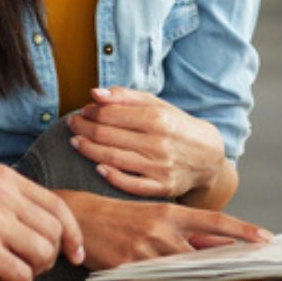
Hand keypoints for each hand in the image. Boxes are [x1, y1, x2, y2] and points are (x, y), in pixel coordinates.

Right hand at [0, 164, 84, 280]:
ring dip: (31, 272)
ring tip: (9, 273)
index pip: (57, 206)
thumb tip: (73, 236)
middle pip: (54, 232)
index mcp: (2, 178)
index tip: (76, 255)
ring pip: (43, 254)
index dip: (72, 235)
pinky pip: (23, 275)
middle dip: (47, 258)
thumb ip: (25, 213)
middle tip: (25, 267)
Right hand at [59, 191, 271, 268]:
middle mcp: (161, 230)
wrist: (82, 218)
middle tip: (229, 274)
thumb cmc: (124, 217)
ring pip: (179, 277)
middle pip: (201, 257)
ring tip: (177, 276)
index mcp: (171, 213)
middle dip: (214, 268)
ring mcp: (144, 251)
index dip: (243, 230)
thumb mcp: (158, 216)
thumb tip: (223, 245)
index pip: (215, 221)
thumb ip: (189, 232)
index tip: (265, 238)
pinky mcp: (127, 268)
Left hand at [68, 87, 226, 199]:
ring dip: (88, 149)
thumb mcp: (158, 105)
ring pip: (112, 158)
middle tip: (72, 125)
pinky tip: (97, 167)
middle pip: (107, 135)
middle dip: (83, 129)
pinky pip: (130, 184)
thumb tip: (96, 93)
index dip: (90, 112)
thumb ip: (126, 97)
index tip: (82, 111)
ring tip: (75, 142)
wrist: (209, 157)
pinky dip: (110, 176)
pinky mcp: (162, 187)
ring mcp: (160, 167)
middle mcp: (159, 143)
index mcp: (158, 118)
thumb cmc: (177, 128)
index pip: (111, 114)